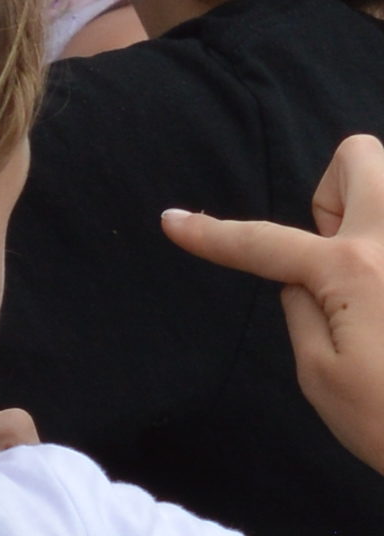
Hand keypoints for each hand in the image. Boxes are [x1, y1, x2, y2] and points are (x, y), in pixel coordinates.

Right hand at [166, 131, 383, 472]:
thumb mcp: (321, 377)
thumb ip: (301, 309)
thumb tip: (305, 280)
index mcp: (352, 269)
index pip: (266, 243)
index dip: (213, 236)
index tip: (173, 222)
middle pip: (358, 158)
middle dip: (332, 193)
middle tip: (333, 256)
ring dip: (371, 221)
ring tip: (375, 287)